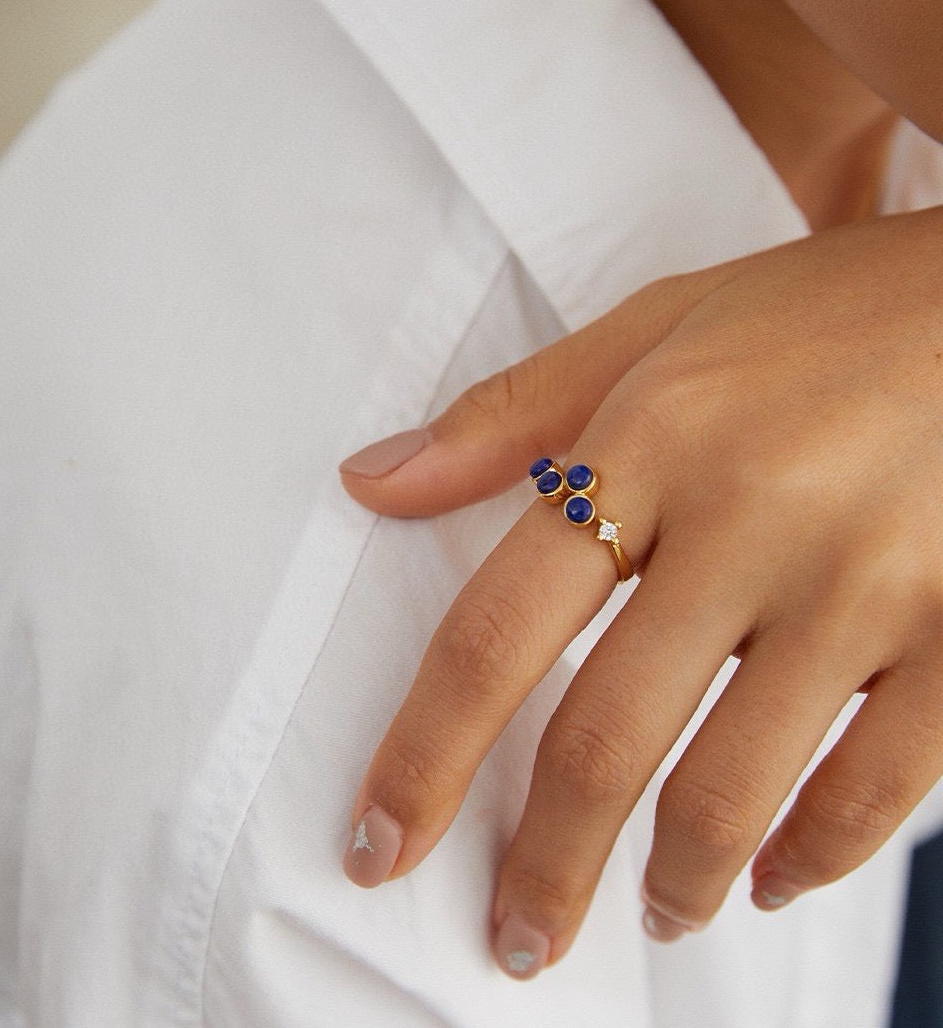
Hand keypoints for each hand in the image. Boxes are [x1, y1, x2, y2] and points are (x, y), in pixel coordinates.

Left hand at [337, 207, 942, 978]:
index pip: (496, 630)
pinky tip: (772, 876)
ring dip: (672, 879)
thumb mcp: (656, 329)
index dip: (424, 756)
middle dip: (543, 864)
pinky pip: (877, 789)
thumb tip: (374, 481)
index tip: (381, 841)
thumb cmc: (821, 314)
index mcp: (650, 441)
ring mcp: (865, 584)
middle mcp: (749, 518)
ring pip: (734, 789)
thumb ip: (509, 417)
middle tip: (517, 935)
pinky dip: (812, 856)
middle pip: (604, 739)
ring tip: (649, 911)